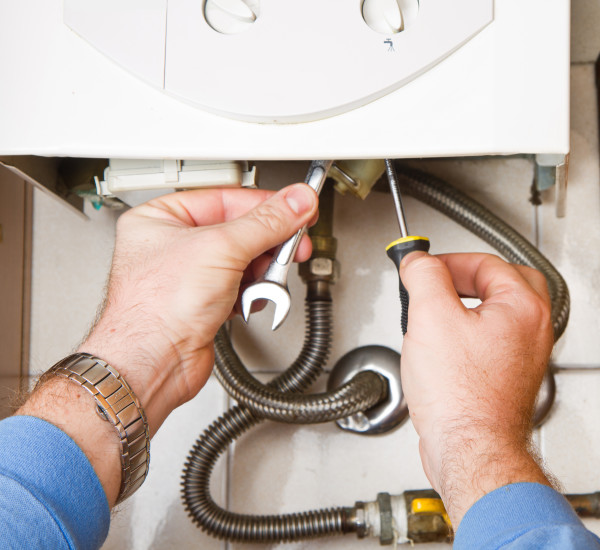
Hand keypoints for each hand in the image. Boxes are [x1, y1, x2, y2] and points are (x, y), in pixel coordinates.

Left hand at [79, 184, 317, 434]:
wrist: (153, 366)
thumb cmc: (157, 310)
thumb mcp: (221, 249)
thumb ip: (266, 223)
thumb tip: (296, 201)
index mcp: (163, 218)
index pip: (227, 198)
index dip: (266, 204)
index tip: (298, 207)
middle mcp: (175, 245)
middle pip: (240, 230)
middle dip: (268, 243)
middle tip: (293, 244)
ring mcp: (192, 276)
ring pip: (245, 260)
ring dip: (262, 272)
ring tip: (265, 281)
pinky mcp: (207, 302)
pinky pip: (242, 286)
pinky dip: (253, 293)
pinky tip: (250, 300)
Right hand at [399, 252, 554, 526]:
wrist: (468, 448)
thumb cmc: (460, 396)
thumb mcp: (430, 316)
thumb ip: (424, 276)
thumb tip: (417, 260)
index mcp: (522, 309)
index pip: (486, 262)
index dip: (447, 260)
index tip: (420, 268)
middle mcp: (530, 332)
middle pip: (504, 284)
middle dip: (467, 278)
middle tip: (438, 281)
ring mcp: (520, 357)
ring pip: (495, 314)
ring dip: (465, 306)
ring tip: (434, 312)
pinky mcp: (504, 378)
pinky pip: (488, 342)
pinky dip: (465, 334)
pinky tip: (440, 346)